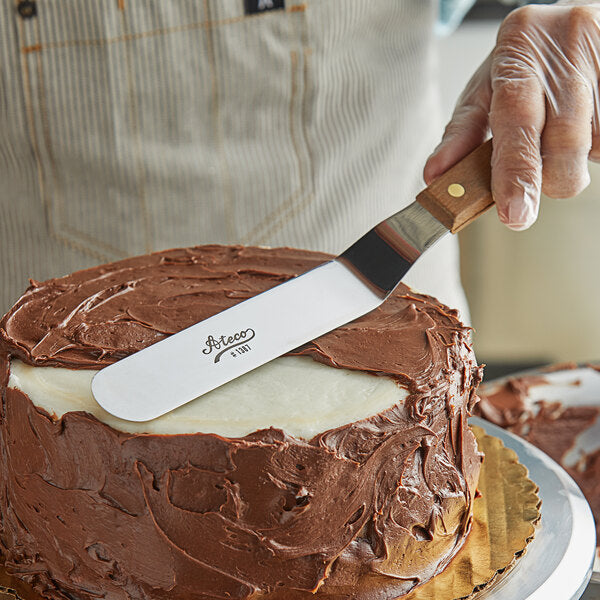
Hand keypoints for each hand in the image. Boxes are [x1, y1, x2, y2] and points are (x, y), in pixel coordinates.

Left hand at [424, 1, 599, 229]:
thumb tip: (435, 176)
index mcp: (518, 51)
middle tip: (527, 183)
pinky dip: (591, 148)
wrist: (568, 23)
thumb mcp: (483, 89)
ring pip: (591, 150)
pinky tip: (580, 125)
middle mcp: (565, 53)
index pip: (517, 120)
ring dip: (569, 162)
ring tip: (554, 136)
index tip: (513, 213)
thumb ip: (460, 134)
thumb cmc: (519, 63)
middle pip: (564, 146)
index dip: (515, 172)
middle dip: (545, 179)